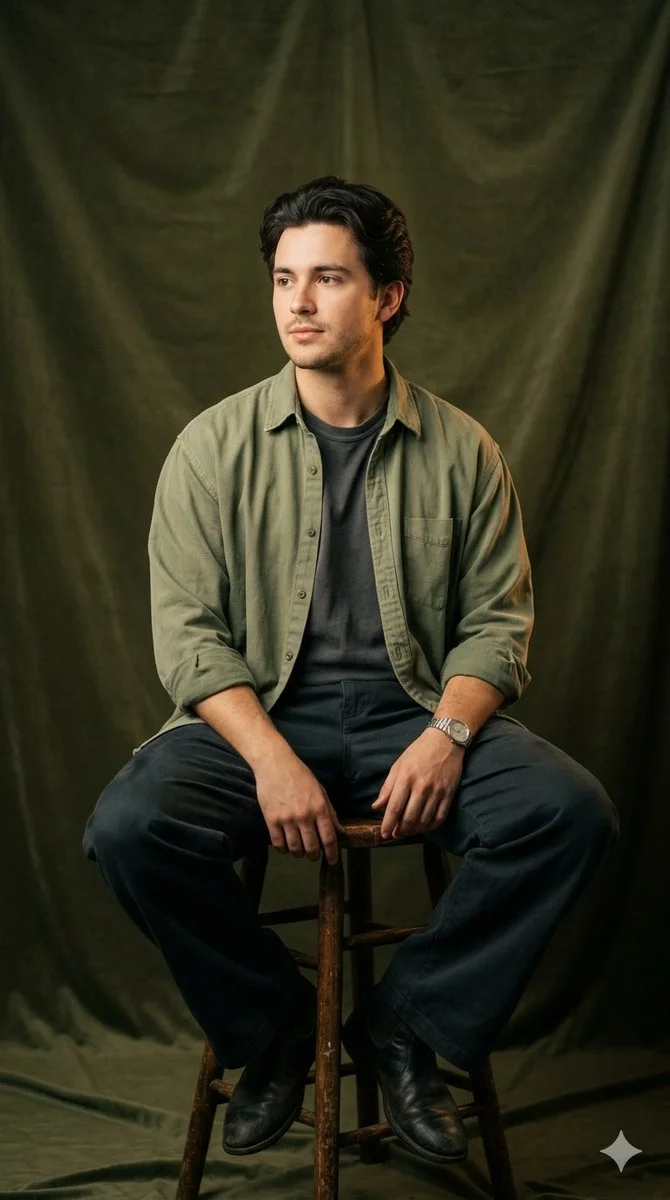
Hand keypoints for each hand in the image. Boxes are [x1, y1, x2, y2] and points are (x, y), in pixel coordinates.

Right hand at [254, 748, 345, 864]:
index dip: (332, 853)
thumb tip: (341, 831)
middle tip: (313, 855)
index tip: (332, 861)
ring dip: (299, 853)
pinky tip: (285, 846)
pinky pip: (278, 843)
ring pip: (295, 848)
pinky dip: (283, 849)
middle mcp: (304, 815)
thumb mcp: (320, 791)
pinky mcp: (271, 819)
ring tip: (299, 850)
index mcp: (319, 808)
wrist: (275, 764)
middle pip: (312, 847)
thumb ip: (330, 812)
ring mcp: (287, 818)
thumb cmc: (300, 775)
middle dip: (314, 855)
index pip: (329, 838)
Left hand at [371, 729, 463, 838]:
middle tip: (395, 835)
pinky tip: (424, 827)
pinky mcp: (449, 794)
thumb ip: (387, 787)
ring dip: (414, 830)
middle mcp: (421, 787)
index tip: (384, 835)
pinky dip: (431, 826)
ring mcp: (437, 791)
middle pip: (409, 817)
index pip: (394, 807)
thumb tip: (376, 806)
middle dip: (400, 830)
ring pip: (424, 820)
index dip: (388, 824)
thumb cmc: (418, 752)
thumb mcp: (398, 765)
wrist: (445, 741)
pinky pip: (440, 817)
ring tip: (407, 832)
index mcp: (406, 778)